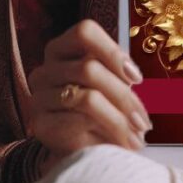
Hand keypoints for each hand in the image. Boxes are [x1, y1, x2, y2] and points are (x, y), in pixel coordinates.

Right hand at [27, 19, 151, 176]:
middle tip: (144, 120)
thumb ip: (119, 71)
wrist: (81, 150)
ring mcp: (39, 96)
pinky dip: (106, 131)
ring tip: (138, 134)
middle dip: (123, 96)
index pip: (85, 32)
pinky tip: (121, 143)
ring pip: (87, 97)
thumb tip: (133, 75)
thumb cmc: (101, 111)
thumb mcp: (112, 85)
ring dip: (120, 118)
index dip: (113, 52)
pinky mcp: (40, 123)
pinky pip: (78, 120)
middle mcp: (45, 69)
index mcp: (62, 49)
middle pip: (89, 68)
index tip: (137, 78)